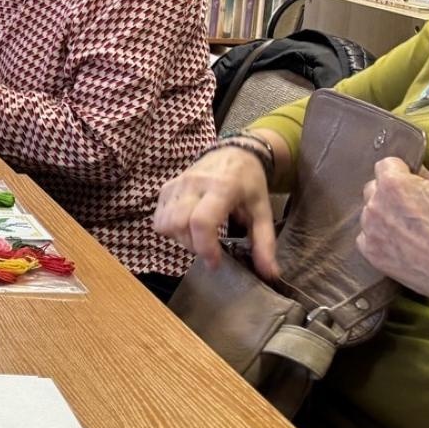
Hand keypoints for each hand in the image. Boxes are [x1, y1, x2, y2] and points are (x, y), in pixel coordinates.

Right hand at [153, 145, 276, 277]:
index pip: (201, 221)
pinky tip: (186, 228)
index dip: (205, 247)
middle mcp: (194, 184)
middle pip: (178, 224)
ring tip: (197, 238)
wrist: (234, 152)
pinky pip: (158, 217)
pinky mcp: (166, 187)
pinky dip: (170, 229)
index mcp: (221, 188)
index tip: (215, 262)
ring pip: (164, 222)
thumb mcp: (263, 211)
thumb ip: (265, 243)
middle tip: (208, 248)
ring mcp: (177, 184)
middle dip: (192, 245)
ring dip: (179, 238)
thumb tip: (270, 274)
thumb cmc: (250, 184)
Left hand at [358, 158, 428, 302]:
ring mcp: (371, 230)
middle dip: (389, 194)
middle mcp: (376, 205)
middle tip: (412, 206)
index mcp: (394, 185)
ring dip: (384, 216)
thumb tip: (418, 172)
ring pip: (370, 214)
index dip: (400, 172)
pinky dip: (380, 238)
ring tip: (410, 228)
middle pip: (373, 189)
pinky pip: (366, 237)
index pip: (385, 166)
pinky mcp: (372, 254)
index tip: (409, 179)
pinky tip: (402, 243)